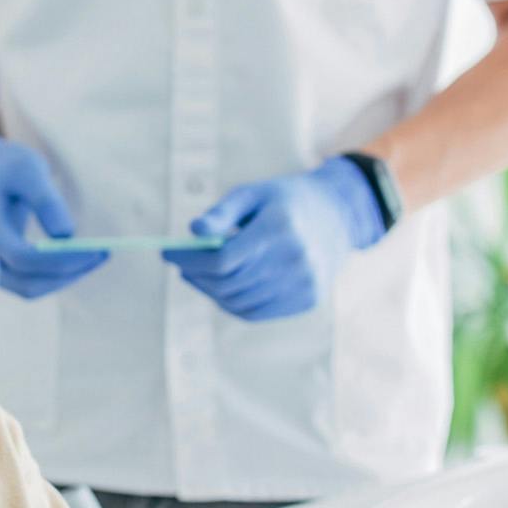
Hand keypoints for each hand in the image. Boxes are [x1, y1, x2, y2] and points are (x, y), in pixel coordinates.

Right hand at [0, 125, 107, 298]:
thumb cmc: (5, 167)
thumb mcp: (27, 168)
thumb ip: (45, 200)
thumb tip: (67, 235)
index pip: (21, 256)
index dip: (60, 259)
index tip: (96, 250)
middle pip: (26, 280)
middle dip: (68, 272)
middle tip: (103, 254)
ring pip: (28, 289)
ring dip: (64, 278)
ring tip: (95, 256)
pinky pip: (26, 285)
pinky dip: (54, 277)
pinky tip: (77, 260)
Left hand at [162, 157, 386, 320]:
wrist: (339, 216)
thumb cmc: (284, 201)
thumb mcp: (252, 194)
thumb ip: (222, 213)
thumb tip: (193, 232)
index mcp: (280, 229)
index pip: (223, 259)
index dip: (189, 260)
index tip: (168, 253)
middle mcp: (295, 260)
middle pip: (228, 283)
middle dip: (196, 275)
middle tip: (180, 265)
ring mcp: (303, 284)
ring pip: (238, 301)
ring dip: (210, 291)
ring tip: (198, 275)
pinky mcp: (307, 300)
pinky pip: (255, 313)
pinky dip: (231, 303)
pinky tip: (222, 287)